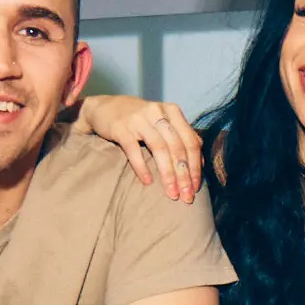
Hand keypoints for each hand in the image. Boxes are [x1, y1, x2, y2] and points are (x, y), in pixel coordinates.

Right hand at [78, 95, 202, 201]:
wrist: (103, 108)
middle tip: (186, 196)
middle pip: (177, 147)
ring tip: (172, 193)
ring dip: (168, 174)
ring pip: (159, 149)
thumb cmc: (139, 120)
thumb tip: (201, 163)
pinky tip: (148, 182)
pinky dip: (142, 167)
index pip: (191, 141)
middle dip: (184, 175)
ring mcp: (139, 119)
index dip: (195, 166)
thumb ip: (181, 137)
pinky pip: (134, 150)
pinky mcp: (121, 127)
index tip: (196, 188)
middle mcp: (158, 112)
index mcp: (173, 111)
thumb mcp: (162, 122)